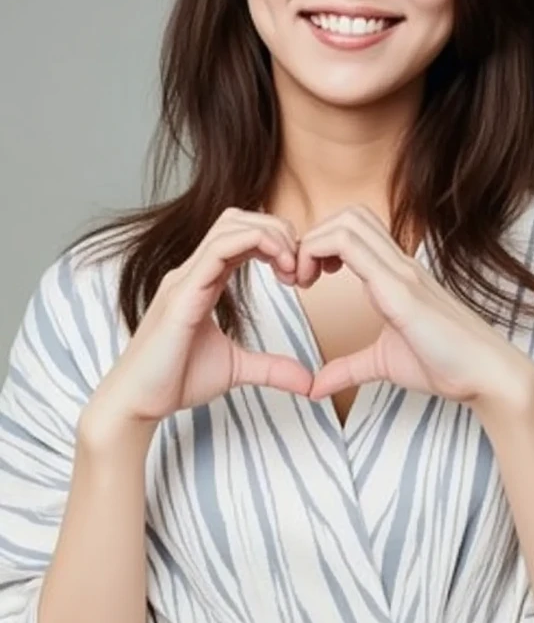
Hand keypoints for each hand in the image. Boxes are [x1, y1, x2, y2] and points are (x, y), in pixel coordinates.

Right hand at [87, 209, 313, 426]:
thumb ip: (272, 368)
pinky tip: (278, 268)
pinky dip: (253, 246)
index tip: (299, 272)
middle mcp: (192, 271)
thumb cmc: (175, 381)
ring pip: (229, 226)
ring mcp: (184, 279)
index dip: (276, 241)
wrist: (136, 403)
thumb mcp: (237, 369)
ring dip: (269, 235)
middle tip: (300, 263)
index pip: (241, 235)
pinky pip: (217, 251)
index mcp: (203, 279)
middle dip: (276, 229)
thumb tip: (309, 382)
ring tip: (291, 265)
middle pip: (237, 219)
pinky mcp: (181, 296)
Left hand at [294, 205, 533, 405]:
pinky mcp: (400, 288)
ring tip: (304, 280)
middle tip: (299, 277)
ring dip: (314, 242)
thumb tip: (315, 387)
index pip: (353, 230)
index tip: (304, 279)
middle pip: (348, 215)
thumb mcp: (383, 364)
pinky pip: (352, 248)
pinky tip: (313, 286)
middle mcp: (399, 264)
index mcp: (396, 275)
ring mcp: (401, 272)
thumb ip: (348, 369)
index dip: (319, 244)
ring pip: (348, 222)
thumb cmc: (446, 365)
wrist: (486, 375)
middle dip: (312, 237)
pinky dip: (319, 253)